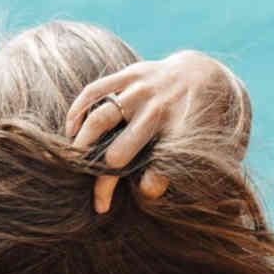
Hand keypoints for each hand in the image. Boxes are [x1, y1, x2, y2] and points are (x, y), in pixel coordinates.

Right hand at [64, 50, 237, 212]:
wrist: (202, 74)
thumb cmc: (199, 123)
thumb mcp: (202, 149)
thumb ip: (177, 171)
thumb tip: (149, 191)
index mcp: (182, 131)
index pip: (162, 164)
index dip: (151, 183)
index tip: (139, 197)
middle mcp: (160, 109)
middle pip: (121, 150)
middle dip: (106, 176)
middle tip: (99, 199)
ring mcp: (142, 89)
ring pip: (100, 119)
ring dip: (83, 145)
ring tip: (76, 165)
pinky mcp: (130, 73)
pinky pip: (94, 91)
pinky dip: (78, 112)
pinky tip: (71, 131)